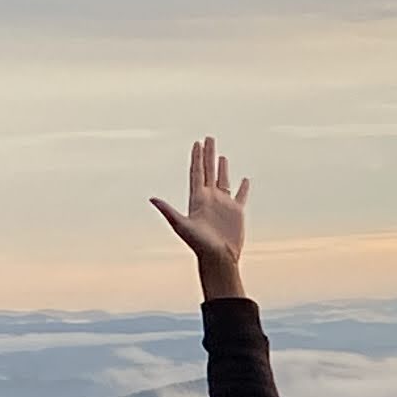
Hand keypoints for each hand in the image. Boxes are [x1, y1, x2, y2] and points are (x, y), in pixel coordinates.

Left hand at [152, 138, 250, 297]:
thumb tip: (152, 199)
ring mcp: (223, 205)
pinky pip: (240, 196)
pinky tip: (244, 179)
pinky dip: (243, 187)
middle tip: (208, 138)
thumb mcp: (181, 225)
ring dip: (221, 167)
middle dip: (208, 154)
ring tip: (220, 155)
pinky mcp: (236, 212)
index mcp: (197, 199)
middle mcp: (210, 198)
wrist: (218, 258)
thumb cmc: (199, 244)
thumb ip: (168, 211)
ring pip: (222, 180)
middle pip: (208, 171)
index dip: (196, 158)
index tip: (197, 143)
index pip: (197, 172)